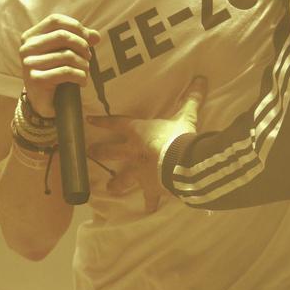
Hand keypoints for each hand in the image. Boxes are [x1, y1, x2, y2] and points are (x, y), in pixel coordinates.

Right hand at [19, 14, 100, 115]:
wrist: (42, 100)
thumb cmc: (55, 70)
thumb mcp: (65, 51)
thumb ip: (80, 40)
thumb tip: (96, 36)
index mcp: (31, 36)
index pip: (55, 20)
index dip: (76, 26)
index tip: (88, 38)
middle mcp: (27, 48)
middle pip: (62, 36)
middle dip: (82, 45)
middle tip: (88, 56)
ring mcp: (29, 64)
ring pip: (67, 55)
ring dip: (84, 64)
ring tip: (86, 70)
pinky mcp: (36, 79)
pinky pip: (66, 72)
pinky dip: (80, 76)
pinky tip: (82, 81)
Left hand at [87, 77, 206, 211]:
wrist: (180, 164)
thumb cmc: (178, 136)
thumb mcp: (185, 116)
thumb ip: (191, 99)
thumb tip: (201, 79)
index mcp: (139, 133)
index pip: (117, 124)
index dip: (103, 121)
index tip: (88, 120)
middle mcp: (134, 153)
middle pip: (112, 152)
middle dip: (100, 152)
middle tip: (89, 153)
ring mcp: (140, 173)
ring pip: (124, 179)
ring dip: (117, 183)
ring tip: (110, 188)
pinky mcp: (151, 188)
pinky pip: (150, 198)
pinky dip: (150, 204)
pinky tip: (147, 210)